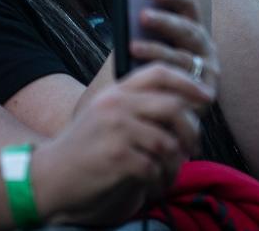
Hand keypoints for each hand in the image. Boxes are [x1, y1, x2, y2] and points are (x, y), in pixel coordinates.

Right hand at [34, 62, 211, 224]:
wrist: (52, 176)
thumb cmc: (85, 149)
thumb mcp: (106, 116)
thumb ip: (136, 106)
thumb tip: (185, 107)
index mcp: (116, 92)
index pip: (159, 72)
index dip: (188, 82)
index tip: (206, 97)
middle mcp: (116, 105)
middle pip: (173, 106)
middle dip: (192, 130)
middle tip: (193, 147)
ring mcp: (116, 131)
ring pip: (169, 143)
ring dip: (175, 165)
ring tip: (167, 174)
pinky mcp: (117, 158)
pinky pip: (156, 169)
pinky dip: (159, 182)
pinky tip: (151, 186)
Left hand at [130, 0, 219, 94]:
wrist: (161, 112)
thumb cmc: (151, 70)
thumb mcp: (148, 45)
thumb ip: (142, 28)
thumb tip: (126, 7)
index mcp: (191, 27)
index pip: (188, 3)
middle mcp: (204, 45)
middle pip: (187, 28)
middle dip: (164, 21)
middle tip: (142, 15)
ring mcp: (208, 69)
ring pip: (183, 57)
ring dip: (157, 50)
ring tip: (132, 46)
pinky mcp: (206, 92)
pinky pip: (184, 83)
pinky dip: (164, 77)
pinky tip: (145, 74)